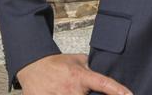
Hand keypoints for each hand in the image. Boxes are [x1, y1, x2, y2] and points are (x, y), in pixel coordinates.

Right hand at [15, 53, 131, 94]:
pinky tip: (62, 94)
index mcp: (80, 76)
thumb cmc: (56, 63)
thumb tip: (106, 68)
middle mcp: (72, 89)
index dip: (118, 91)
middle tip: (88, 91)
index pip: (104, 84)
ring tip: (71, 91)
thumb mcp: (77, 60)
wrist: (32, 66)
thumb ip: (92, 66)